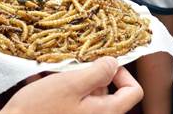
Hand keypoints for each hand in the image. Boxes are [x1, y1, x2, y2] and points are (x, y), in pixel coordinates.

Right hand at [0, 57, 142, 113]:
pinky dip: (63, 89)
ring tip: (57, 72)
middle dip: (92, 73)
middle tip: (74, 64)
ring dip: (75, 79)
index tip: (104, 63)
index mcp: (105, 112)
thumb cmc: (39, 110)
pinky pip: (72, 101)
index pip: (133, 92)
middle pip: (108, 91)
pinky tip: (46, 81)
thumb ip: (98, 72)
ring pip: (88, 94)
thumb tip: (114, 62)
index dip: (123, 73)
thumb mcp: (71, 84)